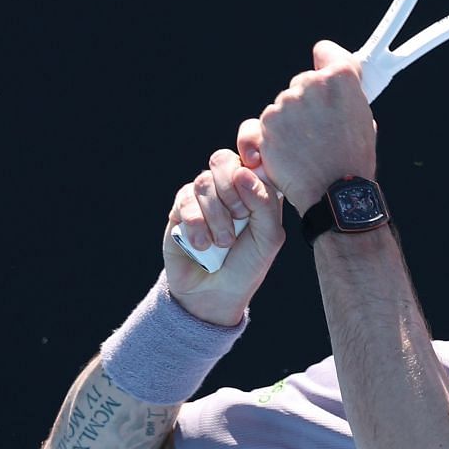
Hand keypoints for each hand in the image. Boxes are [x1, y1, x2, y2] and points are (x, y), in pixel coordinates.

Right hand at [161, 144, 283, 324]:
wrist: (214, 296)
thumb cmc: (247, 265)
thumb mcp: (269, 238)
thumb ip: (265, 203)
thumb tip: (243, 171)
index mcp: (255, 188)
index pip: (252, 153)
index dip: (251, 156)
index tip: (255, 176)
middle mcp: (228, 187)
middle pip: (222, 160)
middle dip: (231, 189)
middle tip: (240, 217)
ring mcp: (202, 197)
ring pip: (203, 182)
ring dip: (215, 215)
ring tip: (222, 242)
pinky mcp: (179, 209)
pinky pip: (184, 200)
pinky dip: (196, 224)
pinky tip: (202, 245)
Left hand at [243, 39, 377, 213]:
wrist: (333, 193)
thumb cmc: (352, 160)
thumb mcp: (363, 119)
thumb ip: (347, 95)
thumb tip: (336, 85)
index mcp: (341, 77)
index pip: (325, 52)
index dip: (324, 64)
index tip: (322, 71)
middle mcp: (312, 84)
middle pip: (301, 83)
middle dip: (306, 102)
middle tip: (319, 130)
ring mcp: (286, 103)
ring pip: (282, 105)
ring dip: (289, 123)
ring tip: (306, 148)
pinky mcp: (266, 123)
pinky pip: (264, 124)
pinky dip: (272, 139)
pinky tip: (289, 155)